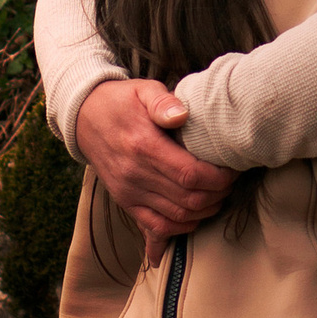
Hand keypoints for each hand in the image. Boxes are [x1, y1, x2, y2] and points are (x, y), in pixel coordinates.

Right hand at [77, 77, 235, 243]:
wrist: (84, 118)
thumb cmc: (120, 102)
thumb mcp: (143, 90)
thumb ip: (164, 102)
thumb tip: (182, 115)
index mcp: (144, 146)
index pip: (190, 174)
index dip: (218, 178)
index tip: (232, 169)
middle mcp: (135, 174)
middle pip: (189, 199)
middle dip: (218, 194)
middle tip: (231, 182)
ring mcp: (129, 192)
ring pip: (177, 216)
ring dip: (205, 211)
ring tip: (219, 196)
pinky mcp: (125, 202)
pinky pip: (156, 227)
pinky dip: (181, 227)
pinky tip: (196, 216)